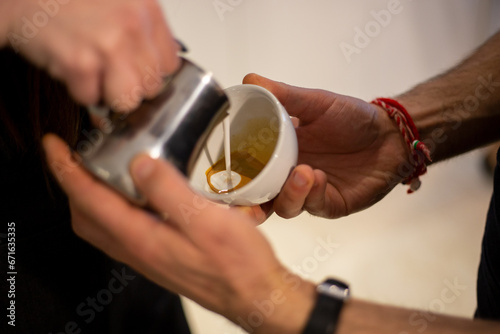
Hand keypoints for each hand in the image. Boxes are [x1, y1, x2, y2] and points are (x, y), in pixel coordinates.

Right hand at [0, 0, 179, 109]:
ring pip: (127, 99)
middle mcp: (132, 25)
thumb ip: (142, 32)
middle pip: (151, 86)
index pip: (170, 64)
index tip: (138, 72)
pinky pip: (91, 99)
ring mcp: (108, 45)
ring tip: (93, 72)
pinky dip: (78, 89)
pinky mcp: (81, 62)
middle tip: (110, 70)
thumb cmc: (68, 0)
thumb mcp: (120, 4)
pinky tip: (71, 64)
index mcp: (146, 9)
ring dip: (108, 94)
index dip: (151, 73)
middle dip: (130, 85)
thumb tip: (156, 67)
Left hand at [42, 134, 314, 333]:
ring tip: (100, 170)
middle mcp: (138, 249)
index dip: (65, 169)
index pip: (88, 200)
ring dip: (90, 196)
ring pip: (101, 225)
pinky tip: (137, 195)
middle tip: (74, 157)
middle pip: (85, 217)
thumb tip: (140, 164)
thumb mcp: (207, 221)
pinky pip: (122, 230)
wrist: (255, 296)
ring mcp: (147, 255)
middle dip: (71, 184)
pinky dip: (114, 207)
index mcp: (142, 238)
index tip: (53, 145)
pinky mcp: (159, 256)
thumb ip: (170, 192)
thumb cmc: (238, 265)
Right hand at [243, 74, 408, 218]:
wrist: (390, 134)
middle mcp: (286, 175)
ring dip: (288, 193)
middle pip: (257, 199)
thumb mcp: (315, 103)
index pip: (245, 171)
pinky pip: (313, 205)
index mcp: (276, 153)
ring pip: (283, 206)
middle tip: (248, 202)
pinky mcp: (329, 203)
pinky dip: (312, 193)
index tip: (219, 176)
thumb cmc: (352, 117)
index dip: (230, 180)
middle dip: (248, 206)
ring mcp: (306, 192)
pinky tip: (320, 176)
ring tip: (302, 172)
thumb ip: (283, 96)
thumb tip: (250, 80)